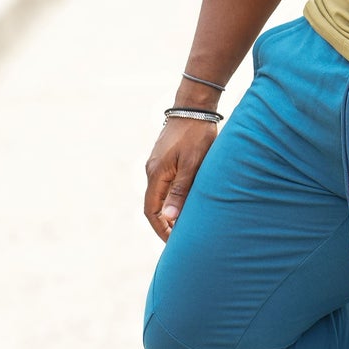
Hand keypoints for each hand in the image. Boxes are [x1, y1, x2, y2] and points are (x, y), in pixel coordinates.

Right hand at [143, 118, 217, 241]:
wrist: (194, 106)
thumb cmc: (197, 134)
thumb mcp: (193, 164)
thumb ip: (181, 190)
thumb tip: (169, 217)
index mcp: (156, 174)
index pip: (152, 211)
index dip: (161, 229)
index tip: (173, 243)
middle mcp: (152, 171)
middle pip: (153, 206)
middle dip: (165, 224)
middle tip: (181, 239)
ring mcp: (157, 164)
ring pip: (160, 195)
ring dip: (170, 211)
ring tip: (186, 225)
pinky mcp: (165, 159)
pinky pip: (165, 185)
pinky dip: (173, 198)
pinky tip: (187, 203)